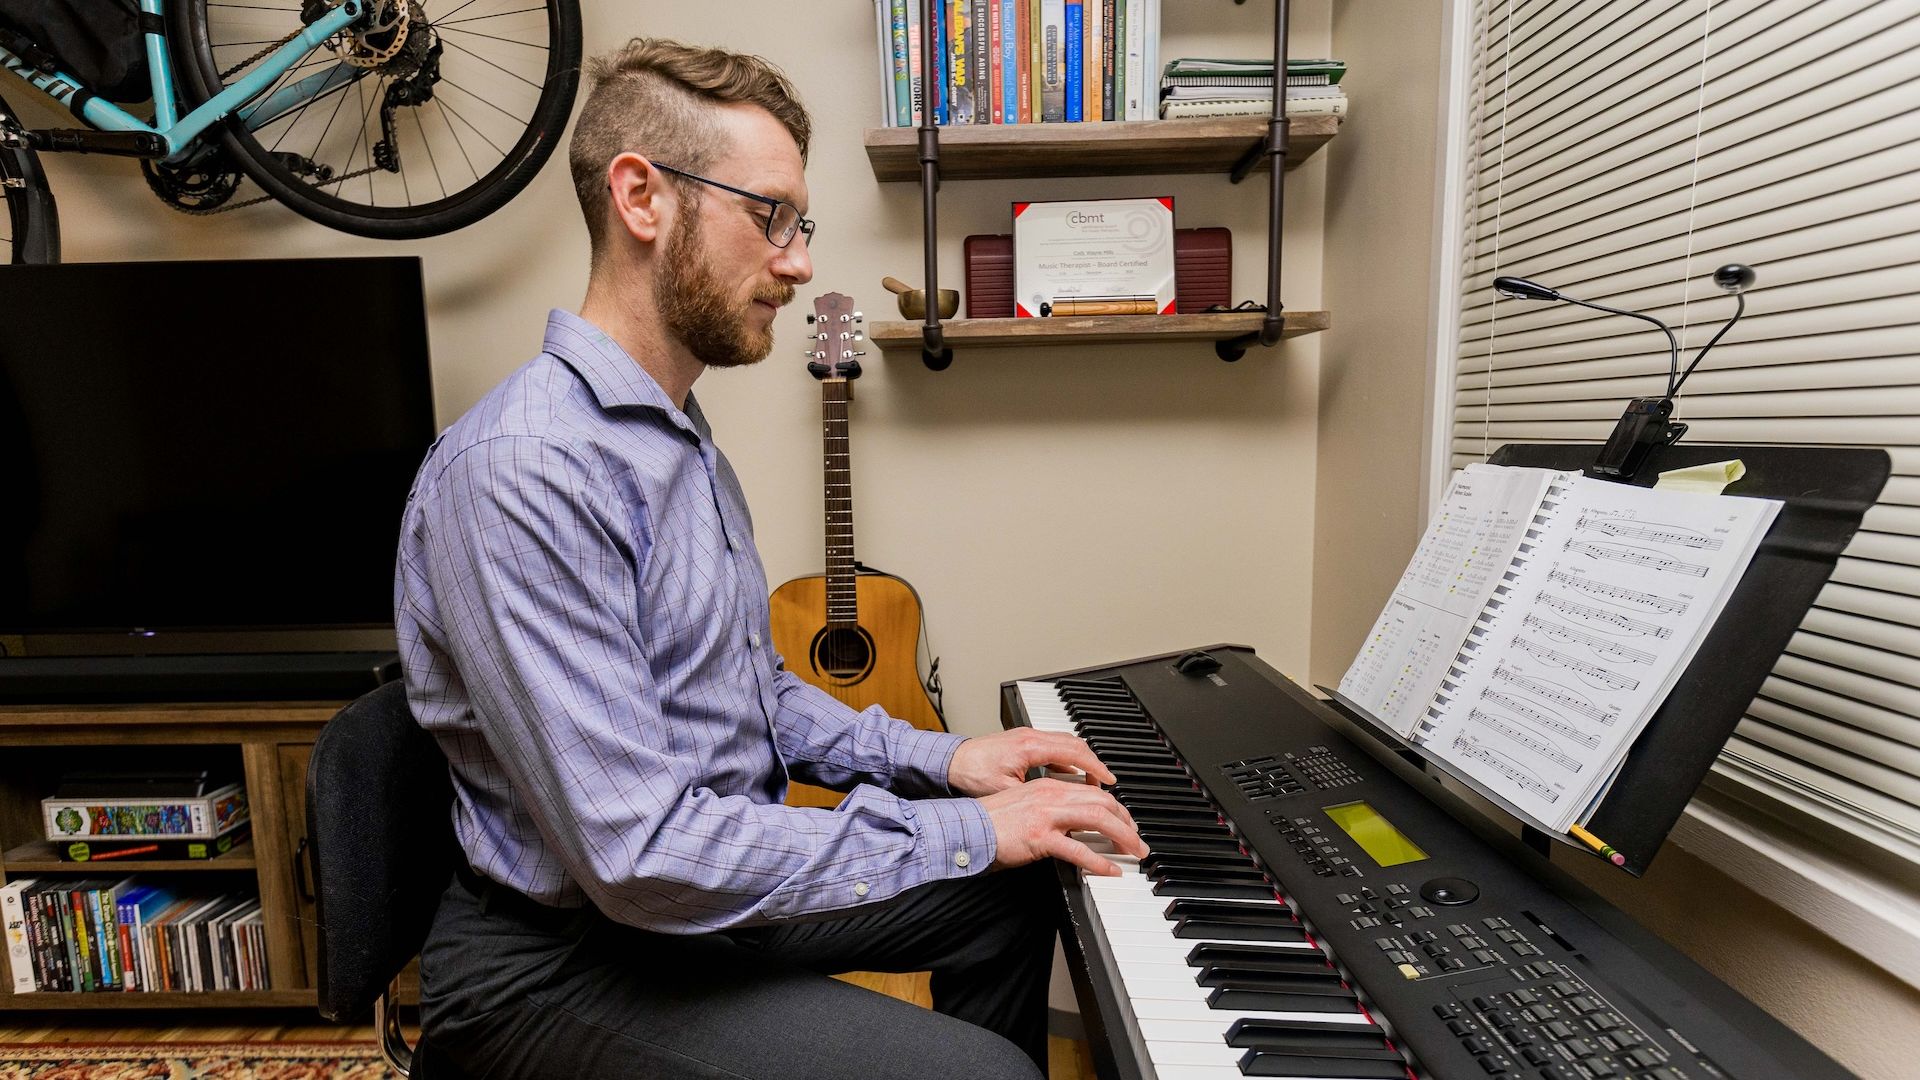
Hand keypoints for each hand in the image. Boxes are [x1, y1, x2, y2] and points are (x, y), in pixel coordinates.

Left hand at [948, 728, 1115, 796]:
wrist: (950, 761)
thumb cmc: (972, 775)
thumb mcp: (1006, 792)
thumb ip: (1035, 798)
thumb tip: (1055, 812)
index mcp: (1030, 747)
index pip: (1074, 753)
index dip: (1095, 768)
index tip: (1109, 781)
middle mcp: (1031, 736)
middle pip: (1076, 745)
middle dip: (1095, 764)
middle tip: (1107, 784)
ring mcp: (1027, 736)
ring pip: (1065, 743)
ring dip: (1082, 761)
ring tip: (1092, 782)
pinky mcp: (1022, 741)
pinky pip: (1053, 746)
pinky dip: (1066, 760)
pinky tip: (1069, 776)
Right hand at [980, 778, 1147, 877]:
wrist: (967, 828)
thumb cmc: (991, 822)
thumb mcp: (1025, 805)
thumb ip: (1049, 809)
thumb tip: (1071, 824)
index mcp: (1048, 786)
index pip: (1093, 792)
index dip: (1115, 807)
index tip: (1125, 822)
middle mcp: (1051, 795)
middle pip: (1103, 802)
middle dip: (1127, 821)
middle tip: (1137, 840)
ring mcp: (1046, 815)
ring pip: (1098, 820)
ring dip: (1122, 837)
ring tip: (1134, 852)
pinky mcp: (1040, 837)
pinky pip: (1078, 850)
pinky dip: (1098, 861)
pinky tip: (1110, 870)